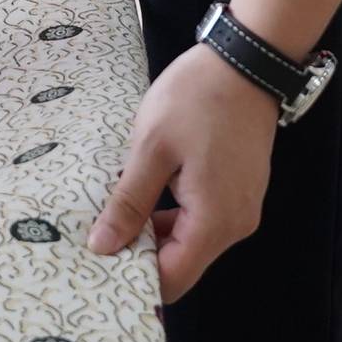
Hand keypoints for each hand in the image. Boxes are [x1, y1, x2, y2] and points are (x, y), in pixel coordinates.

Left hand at [87, 43, 278, 300]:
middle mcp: (235, 226)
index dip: (134, 280)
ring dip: (154, 234)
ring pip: (190, 243)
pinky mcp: (240, 193)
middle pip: (182, 264)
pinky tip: (143, 198)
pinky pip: (202, 221)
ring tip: (113, 216)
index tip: (96, 269)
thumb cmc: (196, 99)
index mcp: (214, 221)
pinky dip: (172, 217)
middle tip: (96, 242)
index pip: (173, 280)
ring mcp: (241, 209)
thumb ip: (129, 203)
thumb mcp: (151, 148)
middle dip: (140, 256)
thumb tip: (102, 247)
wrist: (246, 61)